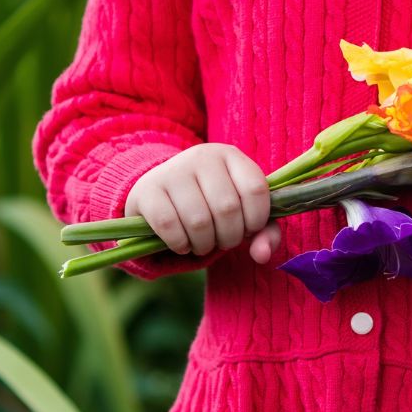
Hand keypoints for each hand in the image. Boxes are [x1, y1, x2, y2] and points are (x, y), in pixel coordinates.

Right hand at [123, 143, 281, 264]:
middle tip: (223, 240)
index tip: (248, 229)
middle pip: (227, 208)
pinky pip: (169, 225)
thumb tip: (262, 255)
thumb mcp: (240, 210)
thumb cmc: (209, 203)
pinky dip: (180, 244)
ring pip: (198, 220)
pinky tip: (183, 244)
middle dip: (229, 237)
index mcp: (230, 155)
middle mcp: (203, 156)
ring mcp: (173, 170)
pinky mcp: (148, 189)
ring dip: (204, 244)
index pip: (255, 188)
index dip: (256, 219)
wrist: (161, 191)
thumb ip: (263, 232)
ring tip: (203, 243)